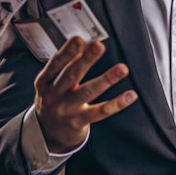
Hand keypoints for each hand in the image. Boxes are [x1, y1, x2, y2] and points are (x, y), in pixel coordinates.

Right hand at [33, 36, 136, 153]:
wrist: (47, 134)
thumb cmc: (54, 100)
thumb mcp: (52, 82)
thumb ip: (66, 64)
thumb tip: (84, 43)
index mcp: (45, 81)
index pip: (56, 63)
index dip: (67, 51)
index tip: (79, 39)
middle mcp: (53, 95)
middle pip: (71, 75)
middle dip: (86, 59)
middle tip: (99, 46)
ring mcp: (66, 110)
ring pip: (88, 92)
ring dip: (106, 79)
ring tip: (122, 68)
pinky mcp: (79, 122)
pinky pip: (100, 112)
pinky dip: (116, 104)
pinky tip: (130, 95)